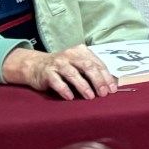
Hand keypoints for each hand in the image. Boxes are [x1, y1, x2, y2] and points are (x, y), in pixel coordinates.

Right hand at [2, 44, 118, 99]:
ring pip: (73, 74)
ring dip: (83, 86)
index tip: (112, 89)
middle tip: (103, 93)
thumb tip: (110, 84)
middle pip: (87, 66)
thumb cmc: (63, 68)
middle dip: (97, 80)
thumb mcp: (77, 65)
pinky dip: (65, 90)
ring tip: (90, 97)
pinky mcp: (47, 73)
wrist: (36, 65)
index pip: (97, 63)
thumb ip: (91, 71)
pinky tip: (70, 97)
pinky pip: (57, 82)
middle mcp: (70, 55)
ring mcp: (58, 63)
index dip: (106, 76)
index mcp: (81, 51)